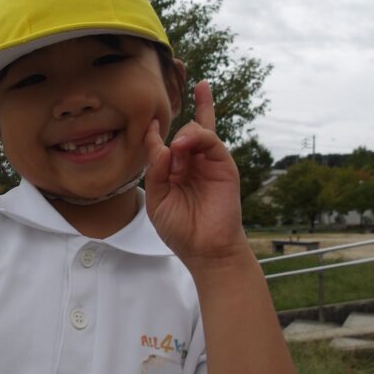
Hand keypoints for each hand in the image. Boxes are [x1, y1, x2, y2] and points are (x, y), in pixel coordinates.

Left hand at [144, 81, 246, 266]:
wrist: (205, 249)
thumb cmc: (180, 229)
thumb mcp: (157, 201)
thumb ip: (156, 173)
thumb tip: (162, 147)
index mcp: (173, 172)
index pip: (165, 144)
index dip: (155, 133)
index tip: (150, 124)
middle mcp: (191, 164)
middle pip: (185, 131)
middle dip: (171, 134)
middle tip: (167, 155)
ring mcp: (208, 163)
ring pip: (197, 130)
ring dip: (184, 134)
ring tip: (177, 147)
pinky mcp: (223, 165)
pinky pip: (211, 140)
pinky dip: (197, 136)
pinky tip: (183, 144)